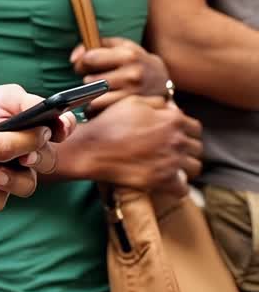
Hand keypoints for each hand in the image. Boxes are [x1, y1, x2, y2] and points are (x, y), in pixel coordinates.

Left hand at [0, 84, 75, 176]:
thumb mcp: (3, 98)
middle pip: (49, 160)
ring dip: (16, 179)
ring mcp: (14, 173)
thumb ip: (28, 102)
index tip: (59, 127)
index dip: (66, 127)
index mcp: (36, 126)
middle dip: (39, 157)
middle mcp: (30, 151)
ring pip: (28, 184)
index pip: (63, 127)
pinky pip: (3, 198)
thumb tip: (46, 108)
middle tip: (26, 155)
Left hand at [71, 37, 167, 109]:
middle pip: (90, 81)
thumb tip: (73, 58)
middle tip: (93, 80)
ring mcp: (132, 95)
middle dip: (87, 80)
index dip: (82, 62)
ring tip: (97, 92)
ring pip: (94, 100)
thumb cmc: (135, 60)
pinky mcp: (130, 111)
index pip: (90, 58)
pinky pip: (101, 113)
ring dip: (90, 97)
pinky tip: (102, 103)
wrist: (162, 80)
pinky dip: (96, 109)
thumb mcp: (120, 45)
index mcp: (127, 55)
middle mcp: (131, 75)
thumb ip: (95, 45)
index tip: (84, 65)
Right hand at [73, 94, 202, 195]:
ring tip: (174, 166)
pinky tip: (169, 181)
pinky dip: (178, 187)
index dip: (188, 131)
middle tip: (174, 151)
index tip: (179, 135)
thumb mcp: (134, 102)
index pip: (196, 128)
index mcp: (173, 120)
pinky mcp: (162, 181)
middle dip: (187, 149)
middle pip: (197, 148)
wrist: (94, 147)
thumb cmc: (112, 122)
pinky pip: (183, 189)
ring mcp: (171, 162)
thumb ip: (158, 104)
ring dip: (186, 167)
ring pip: (194, 168)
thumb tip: (171, 108)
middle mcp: (176, 140)